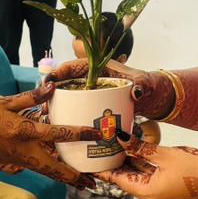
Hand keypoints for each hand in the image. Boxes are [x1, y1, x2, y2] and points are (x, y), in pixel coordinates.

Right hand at [0, 86, 95, 187]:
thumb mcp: (7, 101)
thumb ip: (32, 97)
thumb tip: (52, 86)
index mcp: (26, 131)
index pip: (59, 133)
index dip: (81, 134)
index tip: (98, 135)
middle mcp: (25, 150)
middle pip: (55, 168)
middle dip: (75, 177)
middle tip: (92, 182)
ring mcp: (19, 160)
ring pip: (47, 172)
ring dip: (65, 178)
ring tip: (81, 183)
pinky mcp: (13, 162)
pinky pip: (37, 169)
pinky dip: (51, 172)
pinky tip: (60, 171)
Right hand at [46, 59, 172, 118]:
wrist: (153, 98)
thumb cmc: (147, 85)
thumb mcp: (144, 83)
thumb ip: (142, 84)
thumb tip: (136, 91)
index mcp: (98, 67)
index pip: (73, 67)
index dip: (58, 73)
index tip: (48, 83)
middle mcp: (90, 79)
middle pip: (64, 84)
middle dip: (51, 95)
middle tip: (44, 108)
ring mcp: (90, 94)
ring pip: (67, 99)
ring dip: (56, 108)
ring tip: (48, 120)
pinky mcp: (92, 107)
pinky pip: (76, 111)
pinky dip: (68, 118)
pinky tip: (62, 131)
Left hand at [96, 137, 197, 198]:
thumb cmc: (194, 167)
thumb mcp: (164, 155)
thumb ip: (140, 148)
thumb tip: (121, 139)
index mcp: (148, 193)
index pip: (119, 180)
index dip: (105, 169)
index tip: (92, 162)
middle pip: (128, 181)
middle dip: (118, 164)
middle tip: (105, 147)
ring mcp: (161, 198)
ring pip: (139, 180)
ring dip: (131, 165)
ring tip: (118, 147)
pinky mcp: (168, 193)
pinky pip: (150, 181)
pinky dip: (143, 169)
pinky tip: (137, 154)